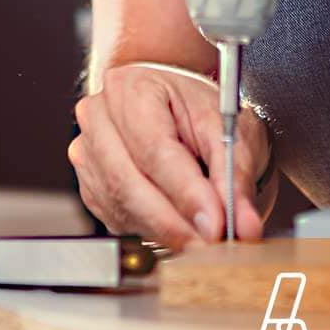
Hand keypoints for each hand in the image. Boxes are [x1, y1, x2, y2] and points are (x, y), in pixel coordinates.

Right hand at [68, 62, 273, 249]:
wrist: (176, 106)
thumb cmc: (197, 107)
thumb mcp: (229, 127)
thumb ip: (234, 173)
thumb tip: (242, 221)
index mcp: (132, 88)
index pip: (154, 149)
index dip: (186, 192)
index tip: (216, 222)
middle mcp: (99, 118)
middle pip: (129, 182)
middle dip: (175, 221)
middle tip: (212, 240)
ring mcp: (88, 153)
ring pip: (122, 206)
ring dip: (166, 230)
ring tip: (203, 234)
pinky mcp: (89, 185)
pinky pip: (118, 218)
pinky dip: (152, 230)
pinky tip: (178, 224)